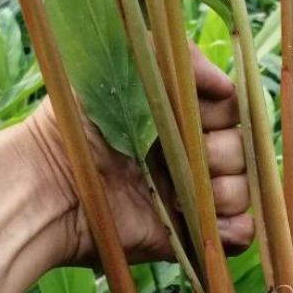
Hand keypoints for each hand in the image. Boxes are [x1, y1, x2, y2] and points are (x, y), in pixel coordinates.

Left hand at [25, 44, 254, 265]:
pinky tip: (210, 223)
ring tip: (183, 198)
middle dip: (223, 155)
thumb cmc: (79, 121)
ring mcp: (188, 197)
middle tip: (184, 161)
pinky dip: (236, 230)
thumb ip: (178, 58)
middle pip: (241, 152)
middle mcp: (187, 155)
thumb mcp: (122, 61)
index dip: (221, 115)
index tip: (197, 117)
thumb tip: (226, 85)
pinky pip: (236, 234)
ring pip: (242, 192)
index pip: (229, 113)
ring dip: (227, 193)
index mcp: (176, 118)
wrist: (50, 184)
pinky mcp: (185, 234)